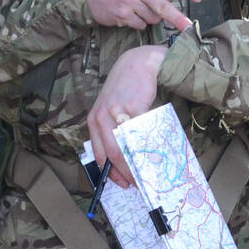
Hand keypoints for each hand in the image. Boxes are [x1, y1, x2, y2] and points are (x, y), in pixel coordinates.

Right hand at [86, 0, 198, 29]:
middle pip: (164, 6)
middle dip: (178, 19)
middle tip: (188, 28)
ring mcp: (130, 1)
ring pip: (153, 18)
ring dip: (151, 18)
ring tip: (139, 9)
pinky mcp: (123, 15)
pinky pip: (141, 25)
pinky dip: (140, 23)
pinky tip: (130, 15)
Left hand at [86, 45, 167, 187]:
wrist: (137, 64)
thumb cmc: (125, 90)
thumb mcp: (111, 110)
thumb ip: (112, 131)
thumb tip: (122, 160)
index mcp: (94, 121)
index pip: (100, 155)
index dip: (111, 173)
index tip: (123, 184)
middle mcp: (101, 117)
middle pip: (113, 154)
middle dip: (125, 173)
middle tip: (138, 184)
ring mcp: (116, 112)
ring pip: (126, 146)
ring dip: (136, 163)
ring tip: (147, 173)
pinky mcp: (132, 107)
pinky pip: (140, 133)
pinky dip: (147, 147)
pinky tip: (154, 154)